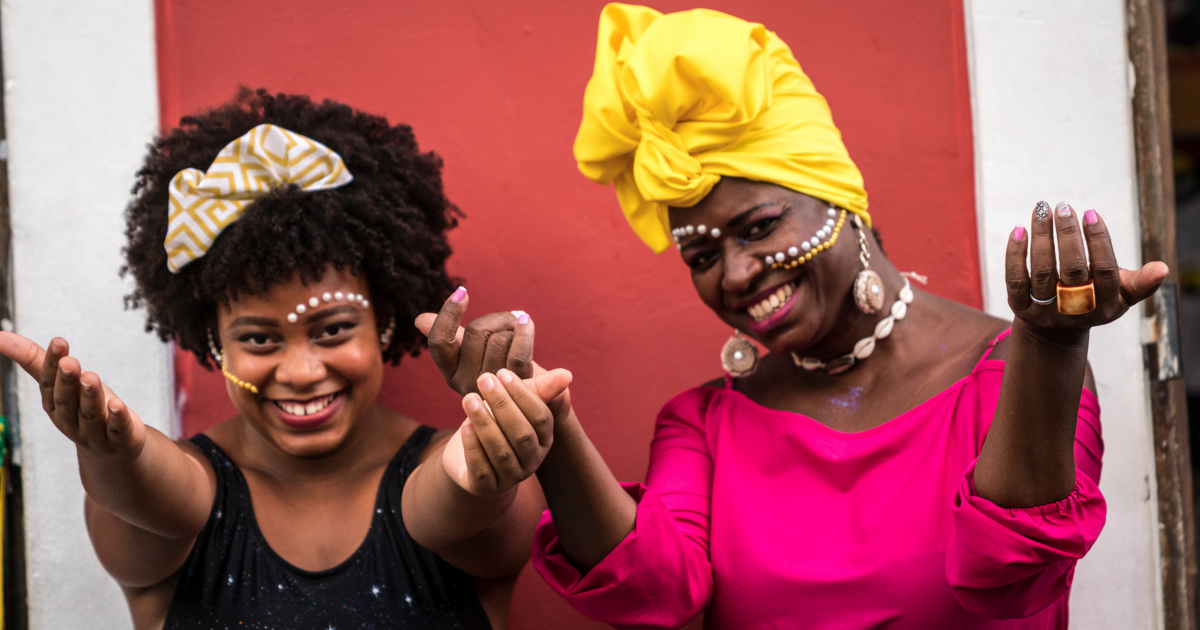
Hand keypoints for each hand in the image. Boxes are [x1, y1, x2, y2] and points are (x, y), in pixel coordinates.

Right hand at [0, 333, 145, 460]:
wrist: (113, 447)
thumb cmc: (84, 406)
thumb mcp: (62, 382)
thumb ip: (36, 359)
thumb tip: (0, 335)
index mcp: (54, 405)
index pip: (49, 384)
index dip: (53, 363)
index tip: (59, 341)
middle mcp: (70, 421)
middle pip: (67, 401)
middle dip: (67, 381)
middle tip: (70, 361)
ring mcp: (94, 434)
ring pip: (90, 415)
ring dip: (90, 396)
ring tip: (91, 376)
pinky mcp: (119, 440)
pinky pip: (117, 430)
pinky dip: (117, 418)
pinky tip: (118, 405)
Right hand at [415, 287, 532, 395]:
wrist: (530, 394)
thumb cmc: (500, 367)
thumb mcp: (473, 352)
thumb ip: (451, 335)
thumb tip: (419, 319)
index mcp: (451, 372)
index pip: (439, 341)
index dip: (448, 314)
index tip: (462, 292)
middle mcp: (466, 384)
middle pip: (476, 332)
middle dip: (496, 319)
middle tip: (510, 321)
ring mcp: (491, 390)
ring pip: (499, 339)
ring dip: (513, 327)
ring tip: (520, 331)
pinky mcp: (516, 390)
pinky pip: (518, 353)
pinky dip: (524, 332)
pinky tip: (526, 323)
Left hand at [442, 367, 572, 495]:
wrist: (467, 454)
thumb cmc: (497, 421)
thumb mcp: (516, 403)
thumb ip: (540, 389)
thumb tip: (567, 374)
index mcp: (544, 439)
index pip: (541, 417)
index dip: (523, 394)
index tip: (503, 372)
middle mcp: (532, 461)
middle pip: (522, 434)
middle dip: (502, 404)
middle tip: (484, 379)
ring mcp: (510, 478)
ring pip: (500, 451)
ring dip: (484, 422)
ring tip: (468, 398)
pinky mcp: (486, 488)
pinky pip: (481, 469)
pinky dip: (473, 446)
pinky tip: (465, 425)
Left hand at [1006, 203, 1167, 334]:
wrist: (1056, 329)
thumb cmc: (1095, 298)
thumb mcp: (1120, 295)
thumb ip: (1140, 283)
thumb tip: (1163, 269)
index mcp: (1104, 306)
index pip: (1104, 270)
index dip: (1098, 240)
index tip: (1090, 213)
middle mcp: (1074, 310)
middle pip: (1071, 269)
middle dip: (1067, 235)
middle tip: (1064, 206)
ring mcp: (1045, 311)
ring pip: (1041, 270)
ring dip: (1041, 236)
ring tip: (1043, 209)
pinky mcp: (1020, 308)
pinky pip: (1014, 278)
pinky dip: (1015, 253)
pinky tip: (1020, 229)